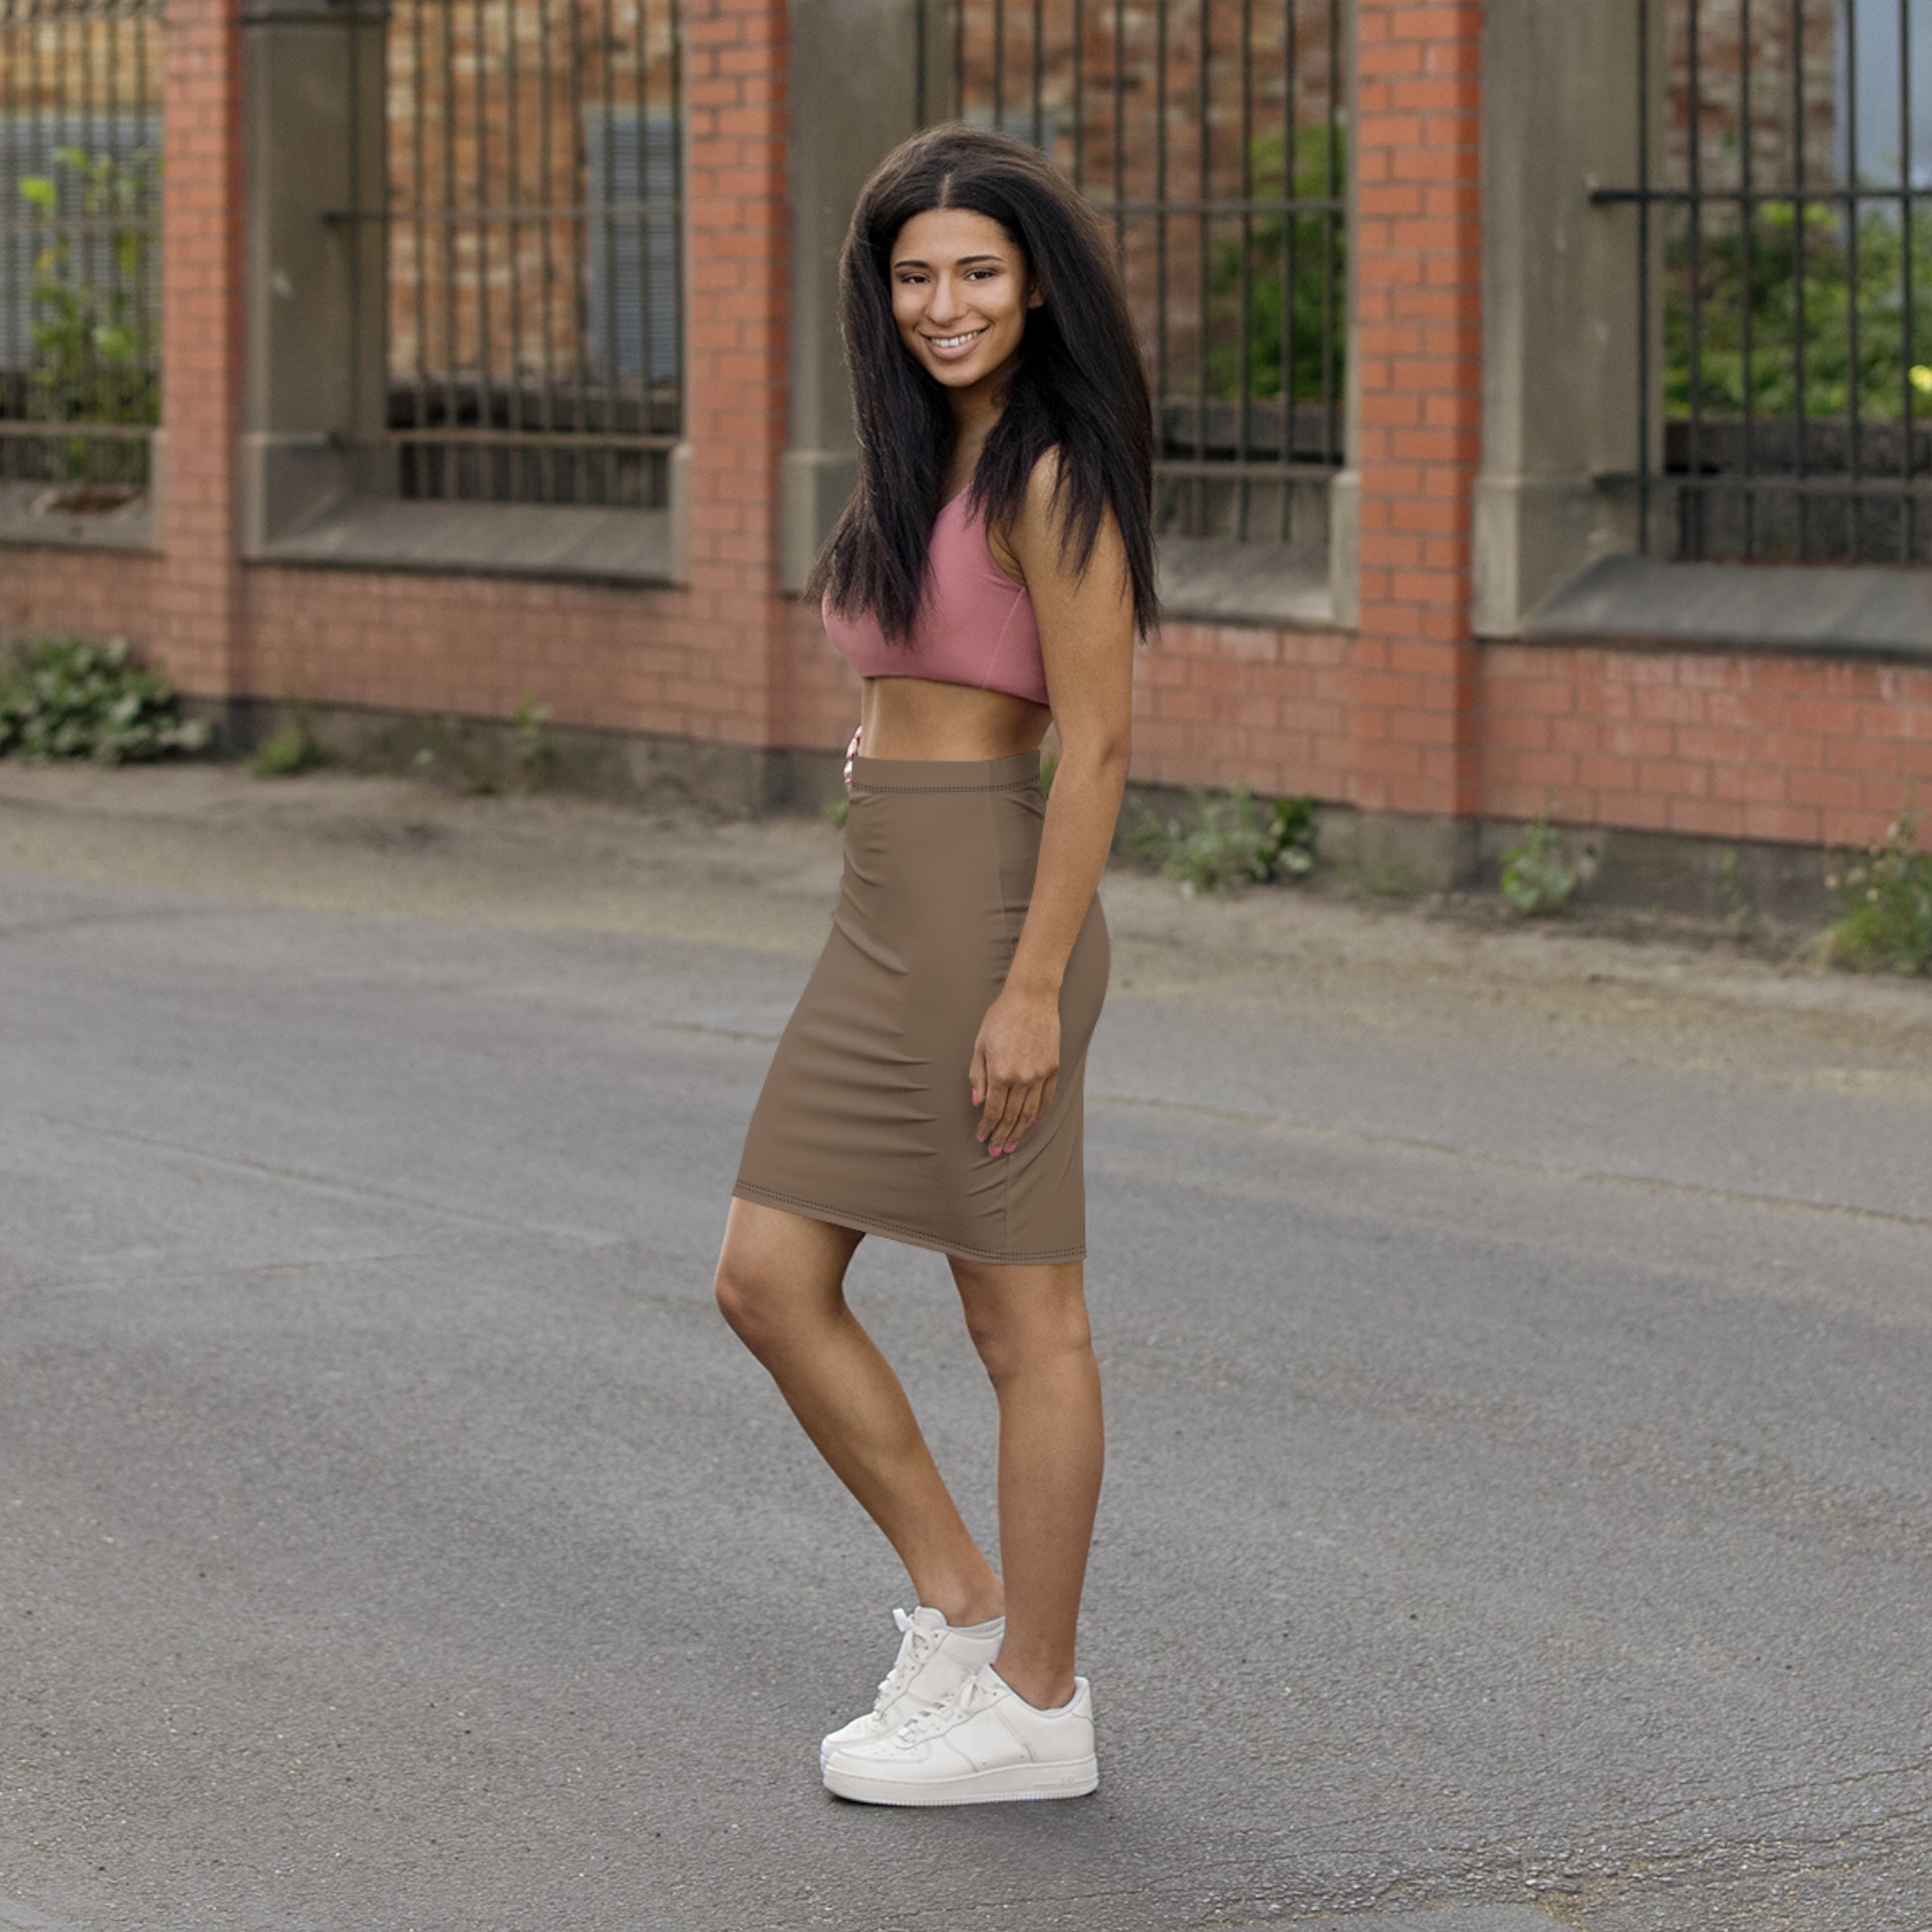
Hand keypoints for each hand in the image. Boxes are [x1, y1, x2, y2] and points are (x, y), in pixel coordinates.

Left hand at [968, 987, 1060, 1156]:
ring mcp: (1040, 1075)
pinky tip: (1032, 1124)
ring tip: (1012, 1145)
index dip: (987, 1128)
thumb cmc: (1001, 1018)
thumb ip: (978, 1076)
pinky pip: (1046, 1099)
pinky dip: (1039, 1114)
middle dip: (1002, 1136)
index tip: (982, 1138)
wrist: (1032, 998)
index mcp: (1001, 1073)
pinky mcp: (1053, 1068)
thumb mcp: (980, 1045)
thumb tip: (977, 1103)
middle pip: (1011, 1117)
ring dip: (1020, 1131)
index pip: (993, 1110)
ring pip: (1030, 1113)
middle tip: (996, 1152)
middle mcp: (1022, 1079)